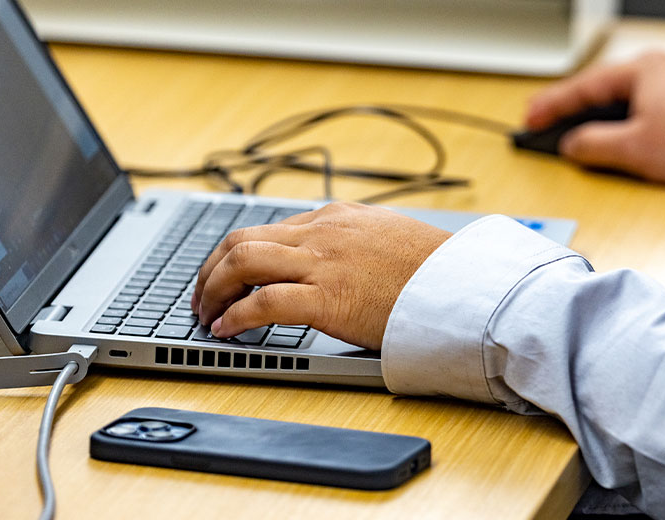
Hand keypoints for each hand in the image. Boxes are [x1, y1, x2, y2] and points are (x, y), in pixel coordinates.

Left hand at [191, 202, 451, 348]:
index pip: (269, 228)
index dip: (236, 254)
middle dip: (211, 269)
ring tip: (205, 314)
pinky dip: (235, 317)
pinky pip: (263, 302)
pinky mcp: (327, 298)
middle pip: (241, 239)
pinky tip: (226, 330)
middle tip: (202, 295)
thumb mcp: (391, 235)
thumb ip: (356, 239)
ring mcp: (323, 263)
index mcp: (337, 217)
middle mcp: (322, 233)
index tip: (226, 275)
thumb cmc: (435, 269)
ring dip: (212, 289)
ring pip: (242, 262)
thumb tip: (338, 255)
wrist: (462, 286)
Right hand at [526, 52, 664, 199]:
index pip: (585, 86)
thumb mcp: (632, 151)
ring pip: (626, 94)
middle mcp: (663, 65)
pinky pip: (646, 102)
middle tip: (543, 120)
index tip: (531, 118)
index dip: (553, 105)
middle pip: (604, 86)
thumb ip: (592, 145)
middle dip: (572, 107)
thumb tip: (572, 145)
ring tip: (574, 128)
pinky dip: (624, 116)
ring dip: (598, 112)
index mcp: (644, 68)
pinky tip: (617, 131)